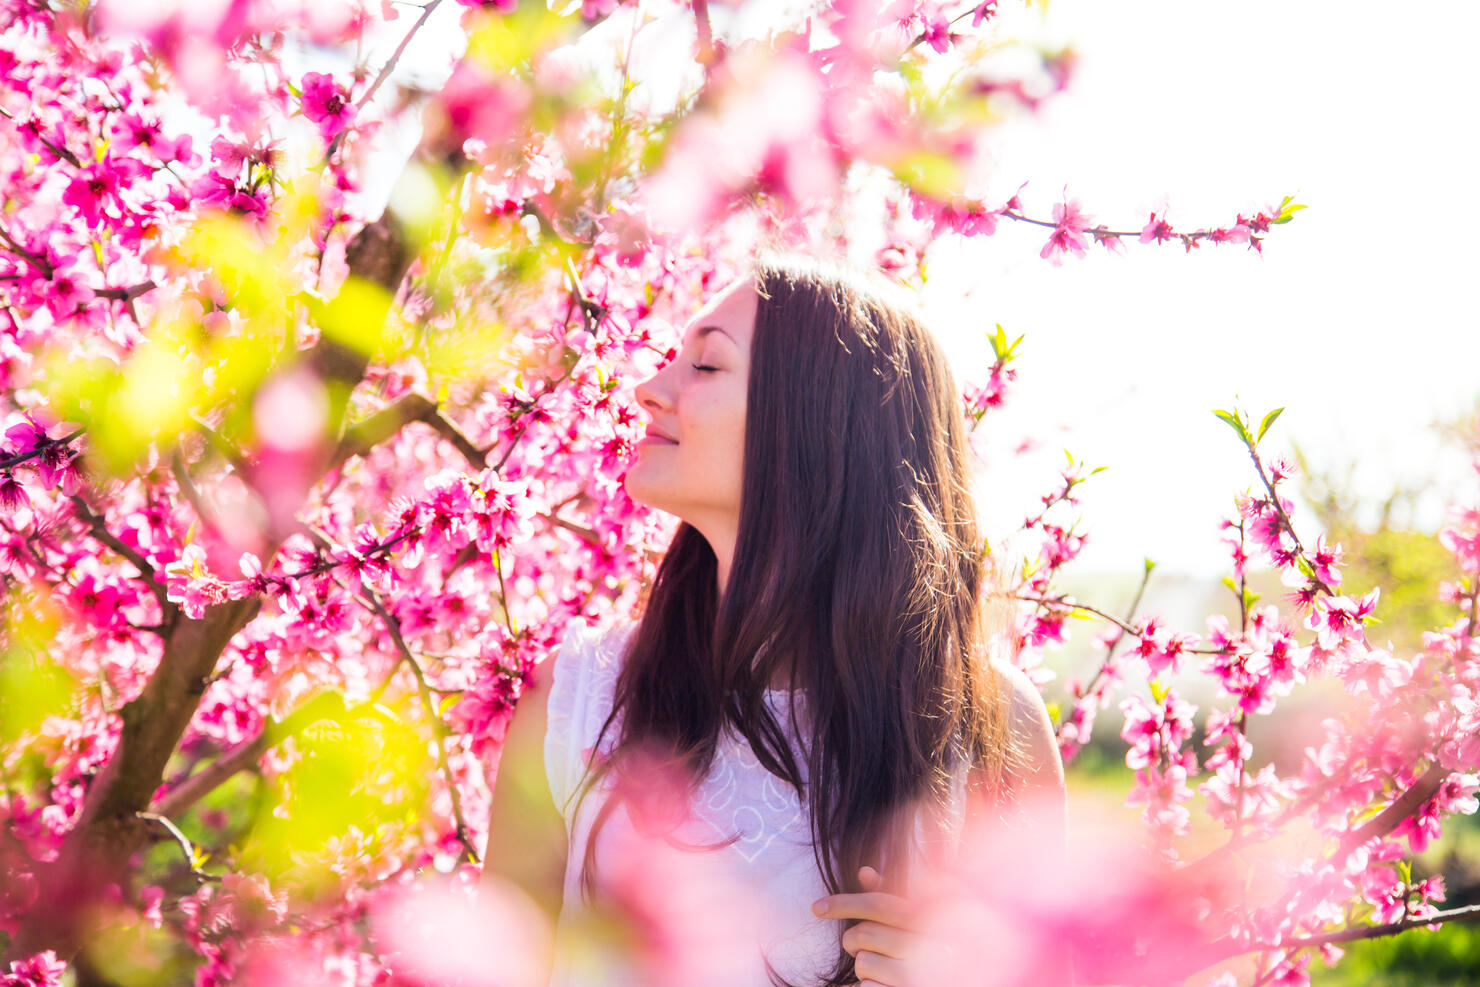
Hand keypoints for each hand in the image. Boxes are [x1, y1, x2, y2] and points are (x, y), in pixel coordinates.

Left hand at [812, 865, 947, 986]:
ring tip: (881, 972)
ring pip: (862, 961)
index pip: (879, 903)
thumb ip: (887, 900)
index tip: (816, 908)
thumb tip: (864, 871)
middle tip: (863, 950)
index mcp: (929, 921)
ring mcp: (921, 974)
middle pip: (864, 933)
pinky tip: (883, 985)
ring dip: (862, 968)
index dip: (845, 903)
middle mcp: (931, 945)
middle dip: (853, 943)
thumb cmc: (911, 955)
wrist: (931, 985)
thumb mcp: (903, 925)